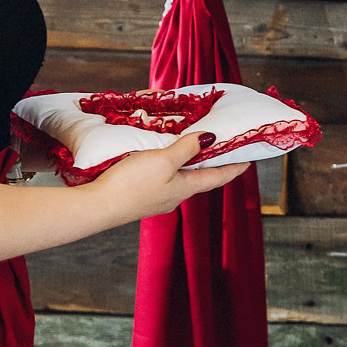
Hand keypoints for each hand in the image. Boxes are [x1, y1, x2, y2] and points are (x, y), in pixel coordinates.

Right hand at [88, 129, 252, 221]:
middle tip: (221, 149)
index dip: (235, 167)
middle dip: (211, 163)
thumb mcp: (163, 161)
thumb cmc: (131, 184)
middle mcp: (173, 196)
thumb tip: (212, 138)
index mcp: (184, 188)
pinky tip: (160, 159)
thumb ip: (187, 149)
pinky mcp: (138, 197)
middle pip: (200, 178)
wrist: (96, 207)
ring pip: (179, 178)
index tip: (249, 160)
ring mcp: (155, 198)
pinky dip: (168, 167)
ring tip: (192, 149)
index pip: (218, 177)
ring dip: (188, 164)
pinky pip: (161, 178)